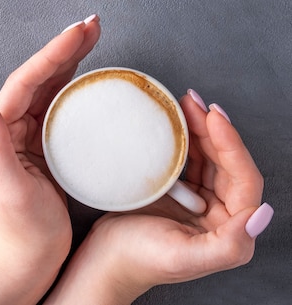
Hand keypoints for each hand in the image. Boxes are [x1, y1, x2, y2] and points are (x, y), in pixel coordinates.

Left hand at [0, 15, 100, 304]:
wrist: (32, 256)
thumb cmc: (22, 227)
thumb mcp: (7, 188)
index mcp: (3, 129)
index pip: (27, 80)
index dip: (53, 52)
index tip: (79, 31)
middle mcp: (15, 126)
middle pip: (42, 76)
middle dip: (66, 48)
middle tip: (94, 25)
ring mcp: (34, 134)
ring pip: (54, 87)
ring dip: (74, 62)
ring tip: (95, 39)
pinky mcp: (50, 146)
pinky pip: (66, 108)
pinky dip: (80, 88)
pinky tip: (96, 81)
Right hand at [45, 89, 273, 304]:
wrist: (103, 259)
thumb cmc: (138, 260)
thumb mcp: (184, 257)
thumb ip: (229, 244)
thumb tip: (260, 214)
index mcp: (230, 232)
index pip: (244, 180)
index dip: (232, 145)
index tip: (214, 116)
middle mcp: (219, 215)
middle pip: (226, 163)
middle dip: (214, 129)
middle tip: (195, 102)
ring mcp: (198, 202)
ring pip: (208, 158)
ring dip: (200, 129)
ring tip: (186, 104)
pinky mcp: (177, 193)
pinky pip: (186, 160)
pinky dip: (183, 140)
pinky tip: (175, 123)